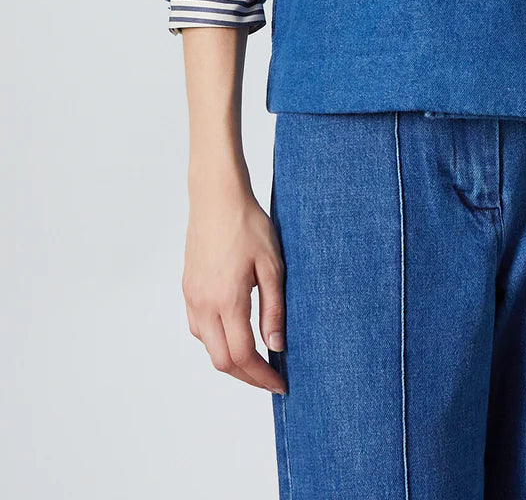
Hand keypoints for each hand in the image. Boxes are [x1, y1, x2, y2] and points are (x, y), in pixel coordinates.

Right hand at [182, 177, 286, 394]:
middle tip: (271, 378)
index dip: (262, 376)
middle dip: (248, 376)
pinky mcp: (188, 288)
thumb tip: (276, 346)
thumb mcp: (271, 265)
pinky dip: (217, 341)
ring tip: (258, 358)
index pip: (243, 356)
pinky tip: (235, 333)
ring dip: (231, 360)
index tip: (281, 384)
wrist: (217, 197)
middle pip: (222, 360)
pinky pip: (199, 328)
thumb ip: (273, 309)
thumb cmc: (248, 224)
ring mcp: (192, 297)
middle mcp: (203, 304)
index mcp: (226, 300)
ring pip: (208, 347)